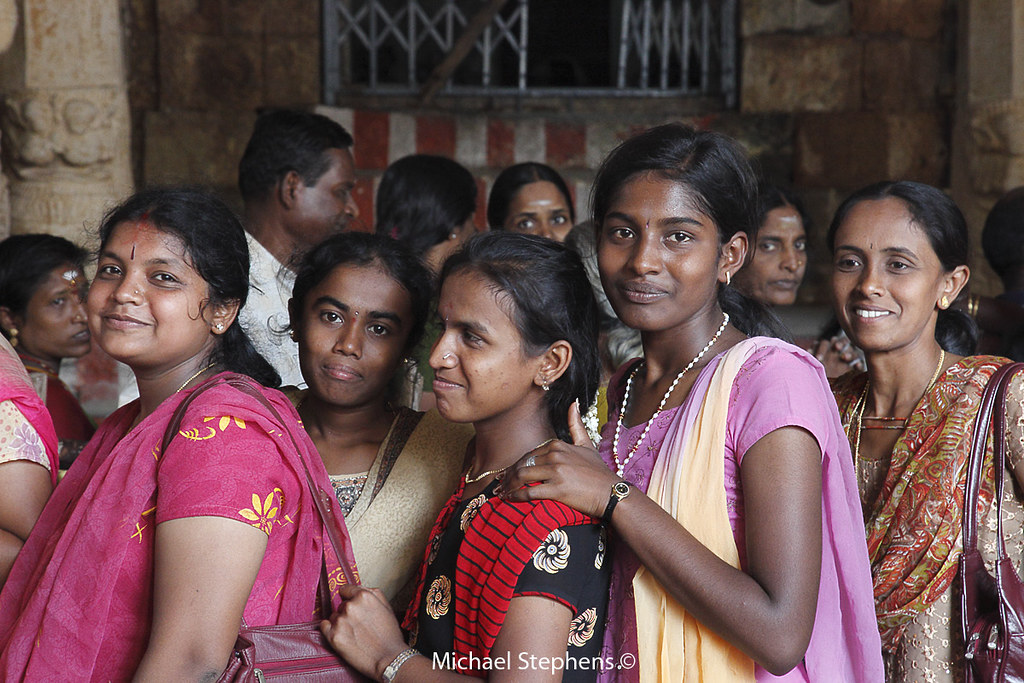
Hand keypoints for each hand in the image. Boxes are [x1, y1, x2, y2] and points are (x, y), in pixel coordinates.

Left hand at [320, 584, 408, 679]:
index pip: (345, 589)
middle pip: (341, 605)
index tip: (353, 606)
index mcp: (364, 596)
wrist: (389, 658)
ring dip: (341, 623)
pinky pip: (324, 626)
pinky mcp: (333, 636)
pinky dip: (330, 630)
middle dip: (348, 613)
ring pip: (334, 616)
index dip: (349, 598)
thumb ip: (371, 592)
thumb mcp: (386, 606)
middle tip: (360, 625)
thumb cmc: (389, 634)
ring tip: (354, 634)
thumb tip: (357, 588)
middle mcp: (350, 606)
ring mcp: (341, 621)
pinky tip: (342, 636)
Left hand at [496, 401, 618, 518]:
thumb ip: (576, 424)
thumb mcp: (587, 444)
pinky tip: (510, 500)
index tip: (507, 473)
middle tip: (499, 485)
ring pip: (522, 476)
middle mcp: (555, 455)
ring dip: (508, 485)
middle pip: (523, 464)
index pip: (529, 454)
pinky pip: (530, 492)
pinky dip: (516, 496)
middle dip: (508, 475)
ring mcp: (556, 472)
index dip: (515, 464)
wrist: (612, 493)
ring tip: (502, 493)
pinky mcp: (557, 489)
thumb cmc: (599, 472)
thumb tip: (574, 403)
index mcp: (558, 445)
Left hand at [812, 335, 862, 377]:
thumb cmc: (818, 374)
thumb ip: (812, 359)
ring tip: (845, 358)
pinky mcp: (856, 366)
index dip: (822, 349)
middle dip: (840, 343)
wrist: (828, 388)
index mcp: (826, 348)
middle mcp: (840, 350)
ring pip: (852, 350)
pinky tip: (856, 366)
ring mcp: (849, 357)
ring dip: (849, 352)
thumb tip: (808, 353)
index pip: (825, 344)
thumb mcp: (813, 367)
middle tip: (836, 347)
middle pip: (843, 341)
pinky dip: (859, 363)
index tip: (818, 359)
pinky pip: (860, 362)